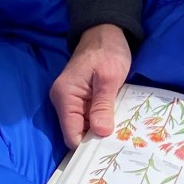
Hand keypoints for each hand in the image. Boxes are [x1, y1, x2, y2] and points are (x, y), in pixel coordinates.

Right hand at [50, 24, 131, 145]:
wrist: (104, 32)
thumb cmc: (107, 50)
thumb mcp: (109, 77)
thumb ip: (103, 105)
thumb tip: (100, 133)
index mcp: (65, 96)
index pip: (71, 134)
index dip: (87, 145)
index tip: (108, 151)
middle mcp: (63, 101)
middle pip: (77, 133)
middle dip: (95, 140)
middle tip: (119, 145)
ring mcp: (70, 101)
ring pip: (84, 127)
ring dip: (100, 130)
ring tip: (120, 136)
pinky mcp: (80, 99)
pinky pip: (88, 117)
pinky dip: (100, 121)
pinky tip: (116, 123)